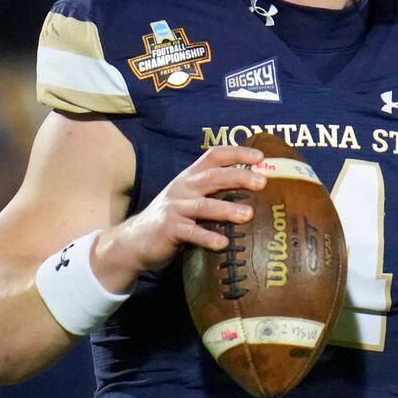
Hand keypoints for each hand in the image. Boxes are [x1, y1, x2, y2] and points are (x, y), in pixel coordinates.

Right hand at [94, 146, 264, 289]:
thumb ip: (214, 193)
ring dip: (227, 209)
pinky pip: (191, 233)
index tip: (261, 158)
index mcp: (190, 177)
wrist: (135, 240)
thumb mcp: (190, 199)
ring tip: (248, 214)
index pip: (214, 156)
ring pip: (203, 205)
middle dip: (238, 177)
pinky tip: (223, 243)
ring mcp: (174, 208)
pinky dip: (207, 237)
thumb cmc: (173, 219)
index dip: (237, 153)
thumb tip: (255, 194)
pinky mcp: (168, 229)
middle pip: (213, 177)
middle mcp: (182, 187)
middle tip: (262, 182)